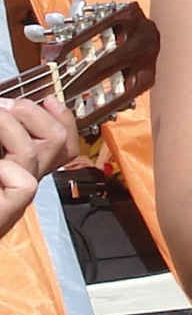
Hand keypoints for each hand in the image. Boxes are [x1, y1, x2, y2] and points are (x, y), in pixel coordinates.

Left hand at [0, 96, 78, 236]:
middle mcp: (17, 185)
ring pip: (35, 155)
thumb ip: (0, 140)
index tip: (46, 99)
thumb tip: (4, 109)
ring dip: (8, 125)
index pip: (61, 146)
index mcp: (11, 170)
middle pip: (60, 145)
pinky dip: (5, 166)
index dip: (62, 119)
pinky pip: (24, 185)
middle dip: (34, 114)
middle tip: (3, 107)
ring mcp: (10, 202)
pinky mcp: (2, 215)